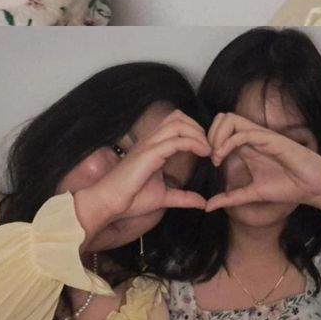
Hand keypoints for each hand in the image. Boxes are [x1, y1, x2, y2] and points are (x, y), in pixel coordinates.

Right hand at [74, 110, 209, 243]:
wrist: (110, 203)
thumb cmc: (132, 198)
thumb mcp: (164, 197)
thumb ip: (183, 197)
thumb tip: (203, 202)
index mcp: (153, 145)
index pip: (176, 123)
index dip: (195, 130)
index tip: (208, 149)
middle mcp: (151, 140)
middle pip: (178, 116)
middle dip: (198, 127)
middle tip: (209, 147)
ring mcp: (150, 144)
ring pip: (178, 123)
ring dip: (197, 133)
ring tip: (208, 150)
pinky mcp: (149, 153)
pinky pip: (176, 141)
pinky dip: (193, 143)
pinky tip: (203, 154)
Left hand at [205, 112, 320, 211]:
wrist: (312, 186)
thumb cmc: (287, 186)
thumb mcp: (252, 194)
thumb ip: (231, 198)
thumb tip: (208, 207)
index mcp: (246, 146)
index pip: (220, 130)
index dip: (208, 141)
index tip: (207, 163)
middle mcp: (251, 137)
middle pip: (222, 118)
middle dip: (209, 134)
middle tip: (209, 157)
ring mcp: (260, 136)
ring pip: (230, 119)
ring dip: (217, 135)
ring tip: (216, 157)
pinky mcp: (270, 139)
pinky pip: (244, 132)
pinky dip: (228, 142)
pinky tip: (222, 158)